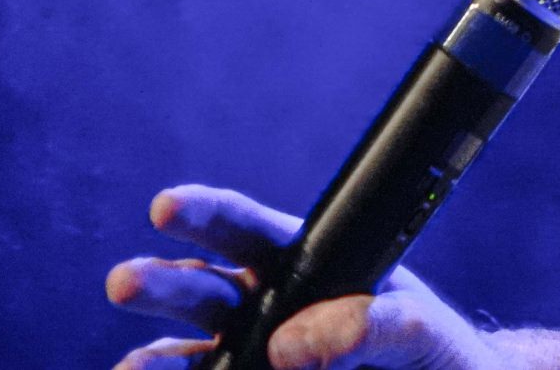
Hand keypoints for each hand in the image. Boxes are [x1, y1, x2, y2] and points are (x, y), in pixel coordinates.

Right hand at [107, 184, 507, 369]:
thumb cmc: (433, 351)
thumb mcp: (420, 328)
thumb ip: (372, 325)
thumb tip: (289, 346)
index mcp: (308, 265)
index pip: (251, 229)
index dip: (206, 213)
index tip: (166, 207)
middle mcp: (266, 309)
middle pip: (203, 289)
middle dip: (162, 283)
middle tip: (126, 281)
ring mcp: (249, 358)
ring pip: (184, 357)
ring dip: (152, 360)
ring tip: (135, 369)